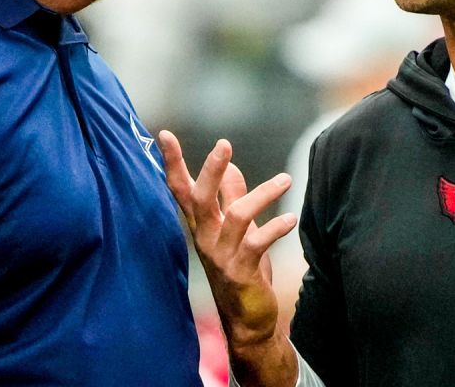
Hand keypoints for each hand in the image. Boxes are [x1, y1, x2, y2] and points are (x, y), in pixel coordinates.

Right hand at [159, 131, 295, 347]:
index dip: (172, 163)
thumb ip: (232, 196)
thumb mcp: (236, 229)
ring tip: (287, 180)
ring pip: (236, 215)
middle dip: (211, 169)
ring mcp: (220, 256)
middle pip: (201, 198)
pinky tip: (291, 219)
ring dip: (263, 194)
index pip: (180, 189)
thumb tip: (231, 164)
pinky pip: (257, 243)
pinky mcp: (240, 272)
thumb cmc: (241, 270)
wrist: (247, 320)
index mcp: (201, 225)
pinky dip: (275, 228)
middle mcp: (205, 238)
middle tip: (224, 143)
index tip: (164, 134)